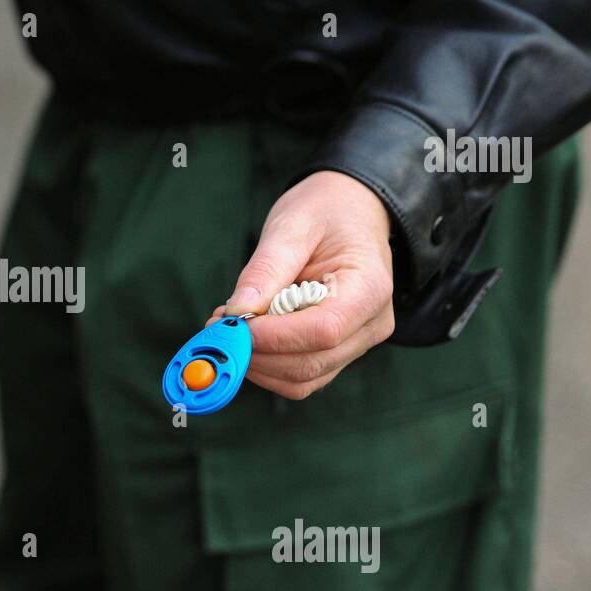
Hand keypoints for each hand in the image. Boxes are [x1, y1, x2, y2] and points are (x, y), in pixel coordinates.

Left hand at [205, 170, 394, 399]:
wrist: (351, 212)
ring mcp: (357, 343)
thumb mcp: (293, 226)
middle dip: (257, 352)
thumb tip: (238, 313)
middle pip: (310, 363)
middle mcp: (371, 324)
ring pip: (302, 378)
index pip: (324, 330)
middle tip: (218, 326)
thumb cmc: (326, 213)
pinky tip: (247, 335)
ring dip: (257, 362)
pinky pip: (300, 375)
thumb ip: (266, 270)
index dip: (274, 337)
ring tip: (230, 326)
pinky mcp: (337, 351)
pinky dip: (265, 363)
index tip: (233, 324)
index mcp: (370, 287)